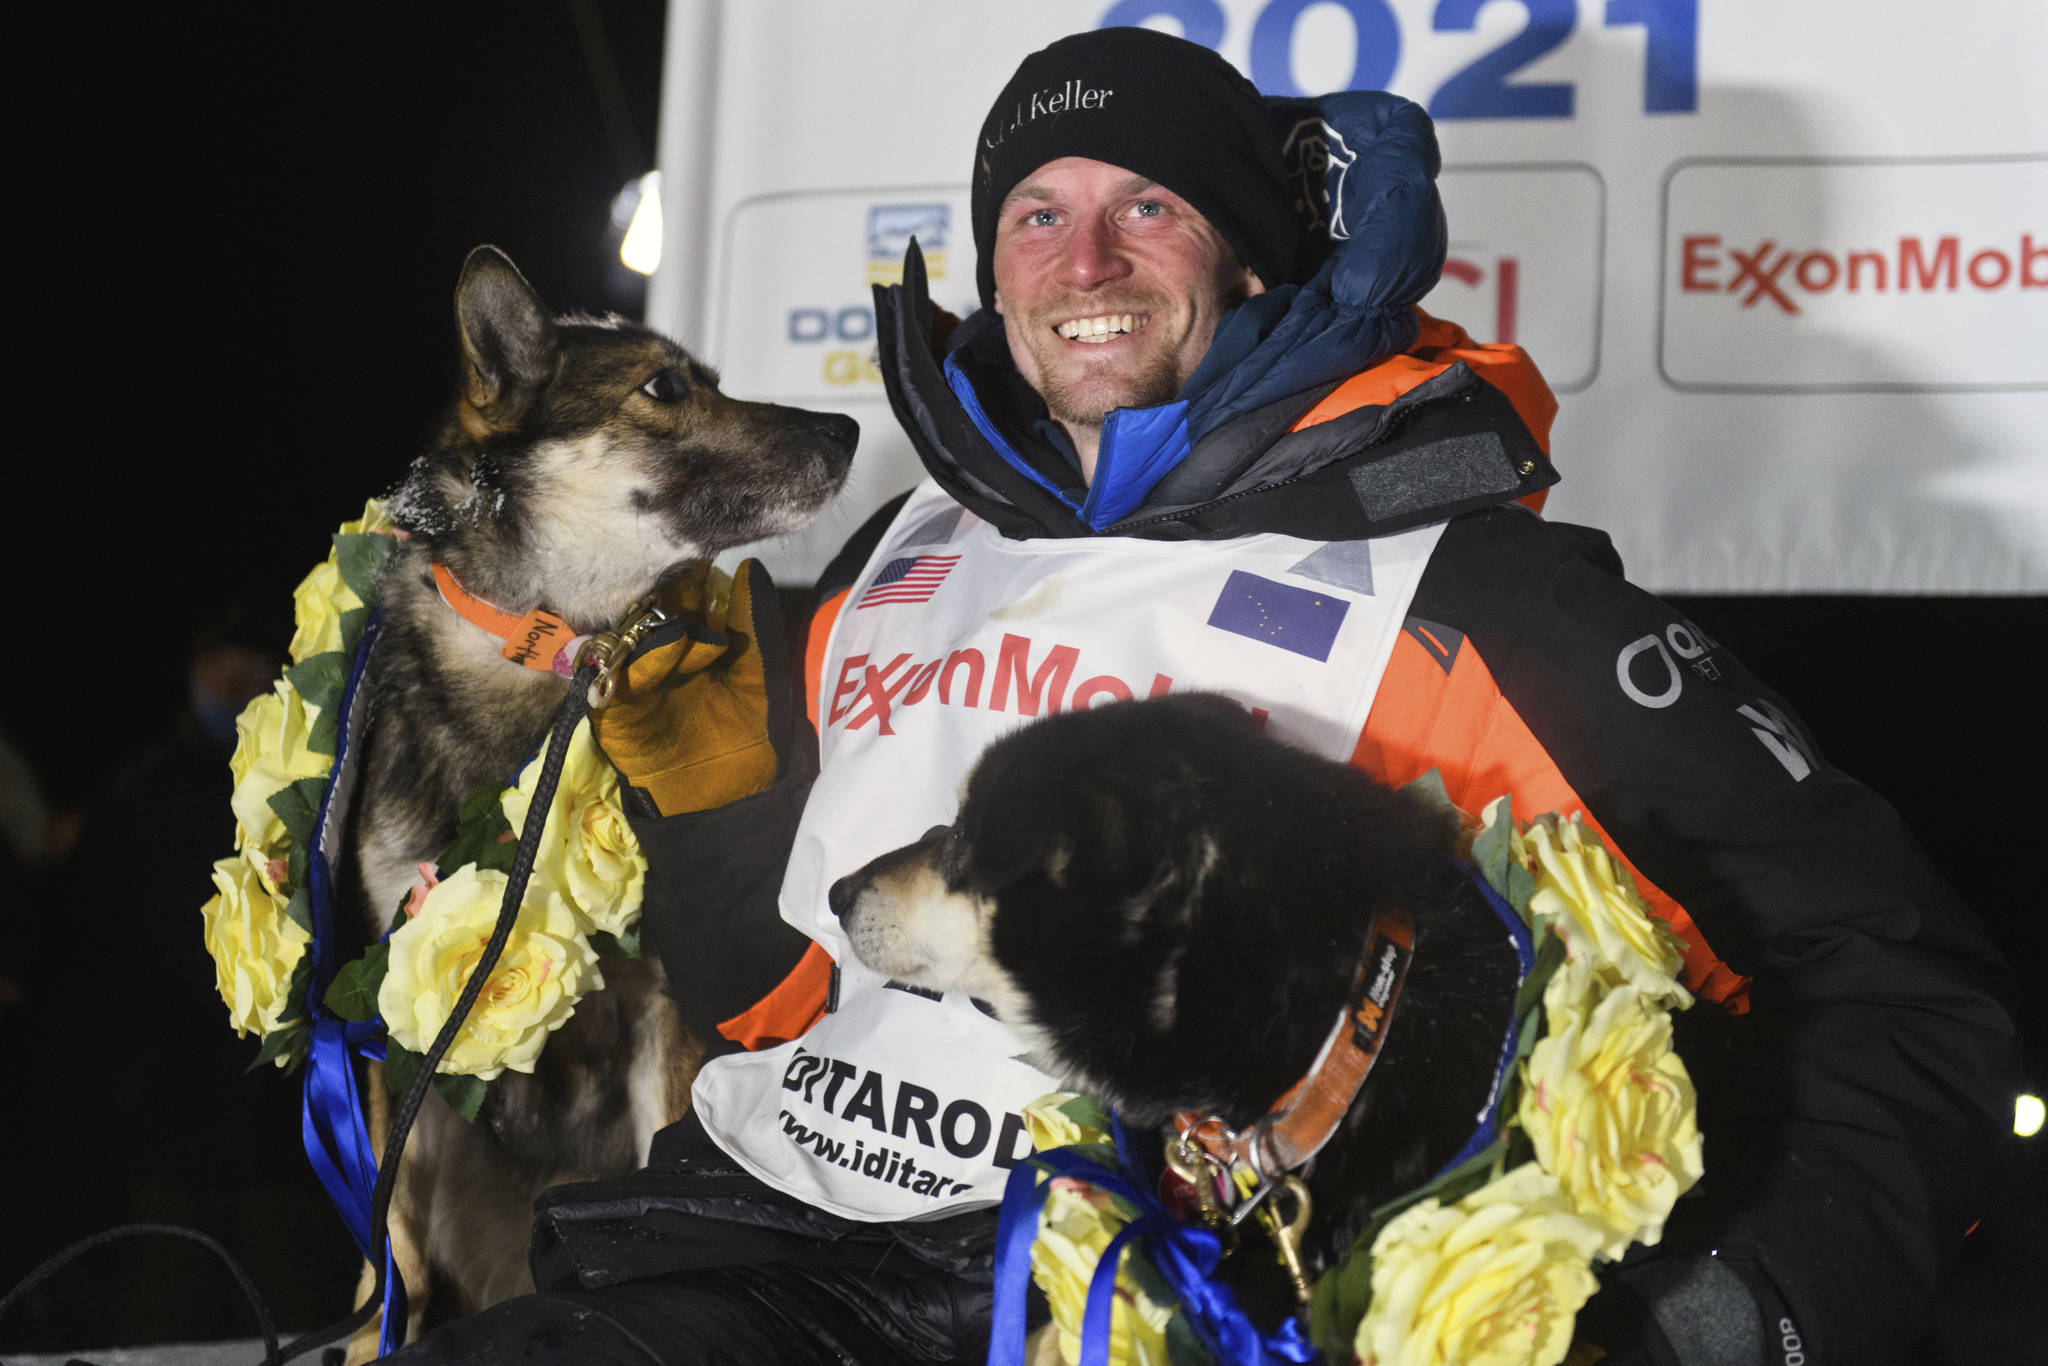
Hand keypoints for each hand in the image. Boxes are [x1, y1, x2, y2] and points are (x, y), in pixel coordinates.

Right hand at [590, 559, 794, 816]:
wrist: (727, 797)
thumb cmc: (750, 735)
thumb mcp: (761, 675)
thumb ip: (755, 623)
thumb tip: (749, 565)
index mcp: (695, 642)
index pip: (685, 597)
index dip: (690, 576)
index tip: (697, 550)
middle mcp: (659, 654)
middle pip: (651, 611)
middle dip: (663, 594)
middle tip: (674, 570)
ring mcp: (633, 680)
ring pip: (633, 639)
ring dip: (656, 628)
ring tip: (680, 623)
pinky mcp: (613, 709)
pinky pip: (618, 679)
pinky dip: (639, 665)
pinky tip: (661, 652)